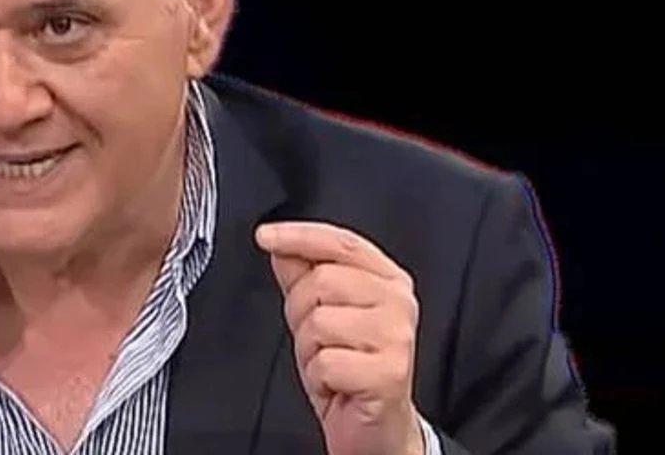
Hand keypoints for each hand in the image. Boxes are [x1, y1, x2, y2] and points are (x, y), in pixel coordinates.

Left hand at [254, 221, 423, 454]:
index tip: (265, 236)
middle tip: (316, 340)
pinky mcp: (389, 372)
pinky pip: (325, 361)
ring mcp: (397, 337)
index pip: (341, 243)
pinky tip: (335, 384)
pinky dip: (318, 378)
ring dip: (308, 349)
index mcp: (388, 280)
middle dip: (300, 313)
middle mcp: (399, 303)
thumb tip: (282, 247)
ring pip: (319, 321)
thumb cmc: (350, 369)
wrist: (375, 427)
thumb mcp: (320, 315)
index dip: (300, 236)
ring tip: (328, 362)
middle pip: (322, 281)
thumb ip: (303, 276)